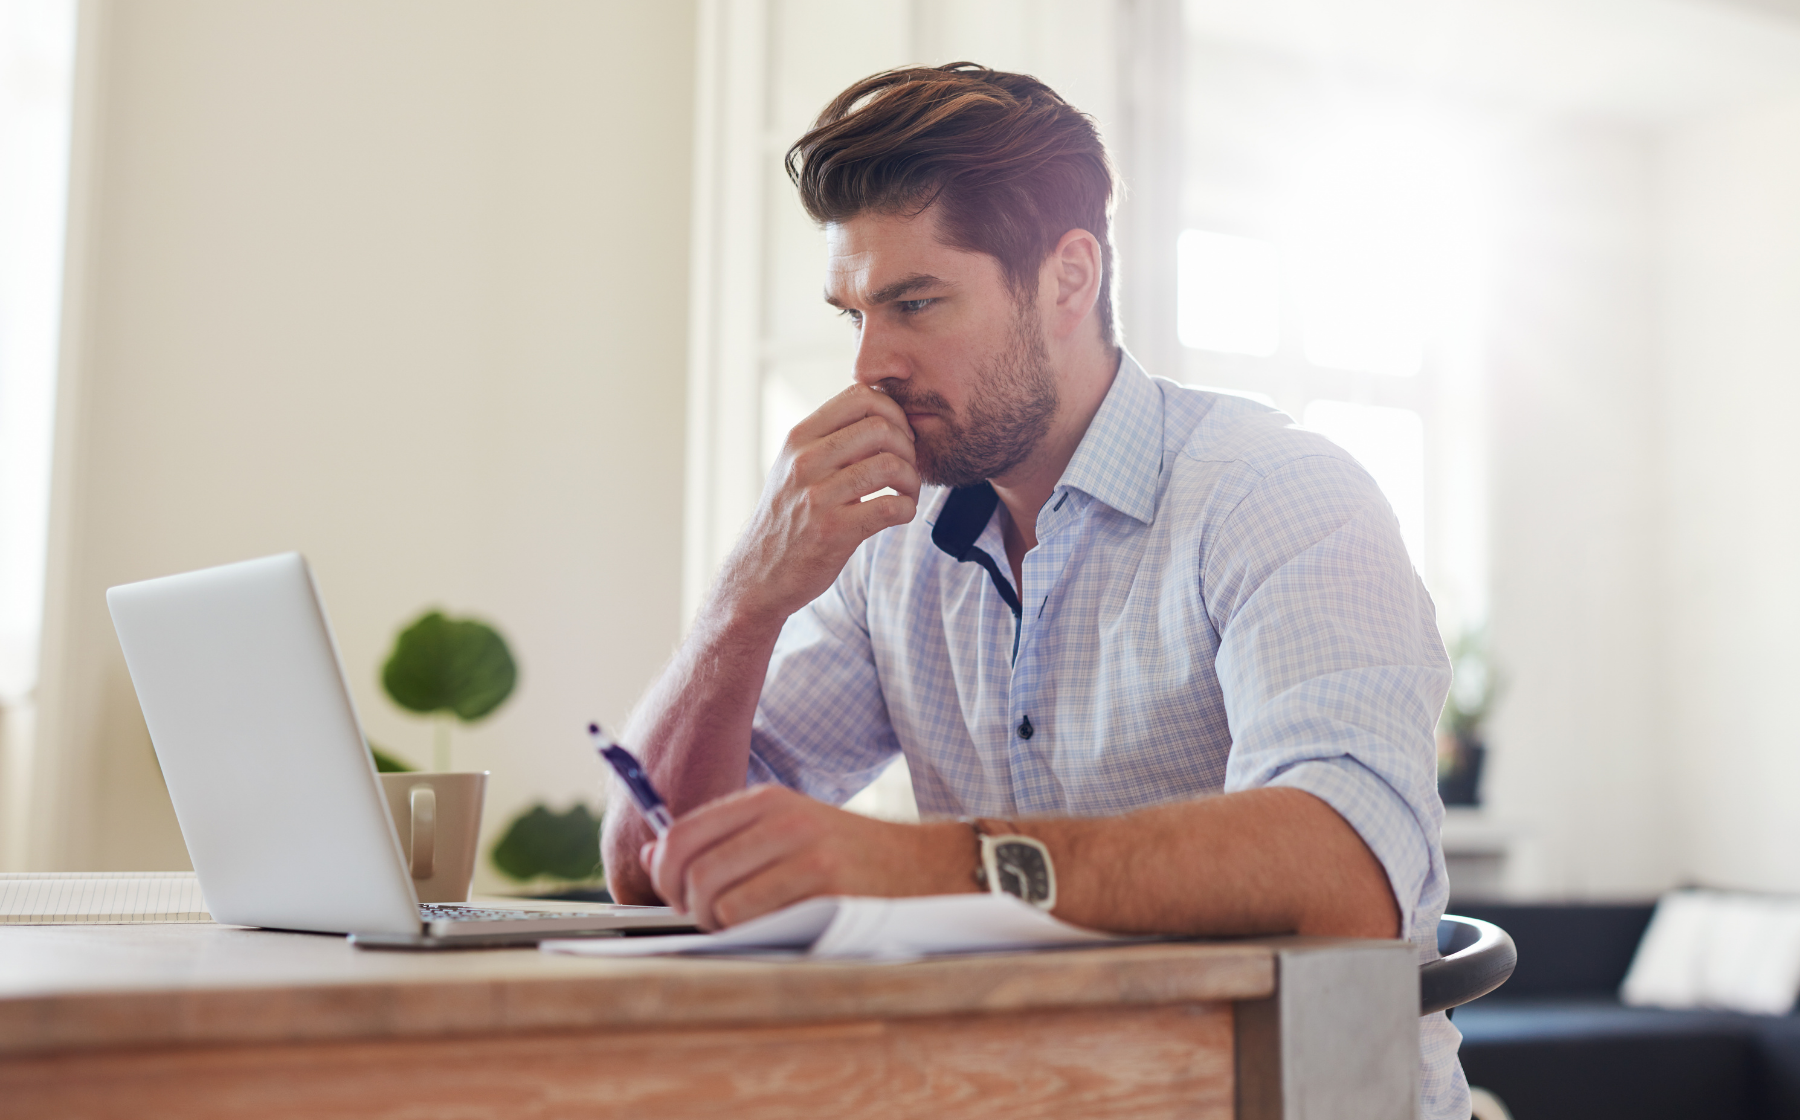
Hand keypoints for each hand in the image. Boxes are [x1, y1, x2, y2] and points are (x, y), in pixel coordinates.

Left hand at [639, 785, 973, 929]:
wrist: (922, 866)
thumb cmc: (845, 855)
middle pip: (691, 872)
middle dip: (688, 907)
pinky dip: (749, 935)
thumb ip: (720, 839)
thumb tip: (653, 854)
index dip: (664, 874)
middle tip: (709, 919)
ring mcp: (805, 854)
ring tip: (743, 926)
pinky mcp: (825, 889)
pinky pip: (753, 921)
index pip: (680, 834)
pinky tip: (771, 929)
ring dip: (718, 927)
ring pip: (715, 901)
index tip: (676, 894)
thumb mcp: (785, 830)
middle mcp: (781, 821)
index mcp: (765, 801)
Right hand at [715, 384, 920, 624]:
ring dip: (912, 480)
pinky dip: (907, 509)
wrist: (758, 575)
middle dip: (908, 446)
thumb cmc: (787, 518)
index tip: (898, 436)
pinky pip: (891, 507)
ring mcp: (817, 496)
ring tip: (907, 492)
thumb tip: (880, 412)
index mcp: (799, 438)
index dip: (893, 411)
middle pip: (881, 427)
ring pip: (890, 465)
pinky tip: (899, 513)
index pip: (860, 396)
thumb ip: (828, 439)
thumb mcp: (794, 467)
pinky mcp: (833, 531)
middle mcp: (805, 462)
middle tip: (907, 467)